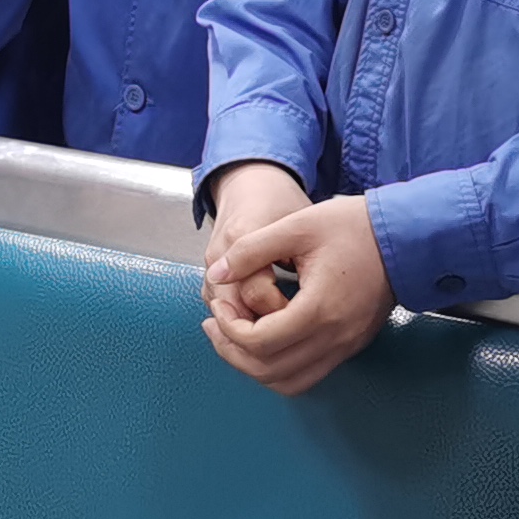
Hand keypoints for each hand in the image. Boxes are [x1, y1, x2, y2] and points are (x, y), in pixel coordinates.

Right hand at [201, 161, 312, 323]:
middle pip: (234, 311)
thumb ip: (301, 258)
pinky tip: (266, 326)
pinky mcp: (210, 277)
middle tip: (294, 332)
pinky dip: (241, 322)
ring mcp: (211, 268)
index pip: (256, 293)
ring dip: (251, 329)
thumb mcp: (298, 223)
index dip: (283, 312)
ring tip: (283, 334)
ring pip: (225, 316)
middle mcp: (219, 255)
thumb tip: (308, 300)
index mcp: (242, 237)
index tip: (305, 314)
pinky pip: (222, 310)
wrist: (250, 184)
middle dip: (263, 328)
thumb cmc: (279, 202)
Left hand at [201, 185, 391, 396]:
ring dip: (254, 366)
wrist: (407, 235)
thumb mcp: (296, 226)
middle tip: (215, 324)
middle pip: (269, 371)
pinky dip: (280, 366)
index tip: (220, 303)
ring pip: (289, 382)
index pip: (259, 341)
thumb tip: (216, 274)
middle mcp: (335, 338)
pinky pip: (309, 374)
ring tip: (233, 336)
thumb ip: (251, 250)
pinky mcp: (352, 345)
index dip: (229, 326)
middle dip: (232, 351)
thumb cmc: (354, 226)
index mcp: (320, 309)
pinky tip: (265, 339)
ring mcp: (346, 346)